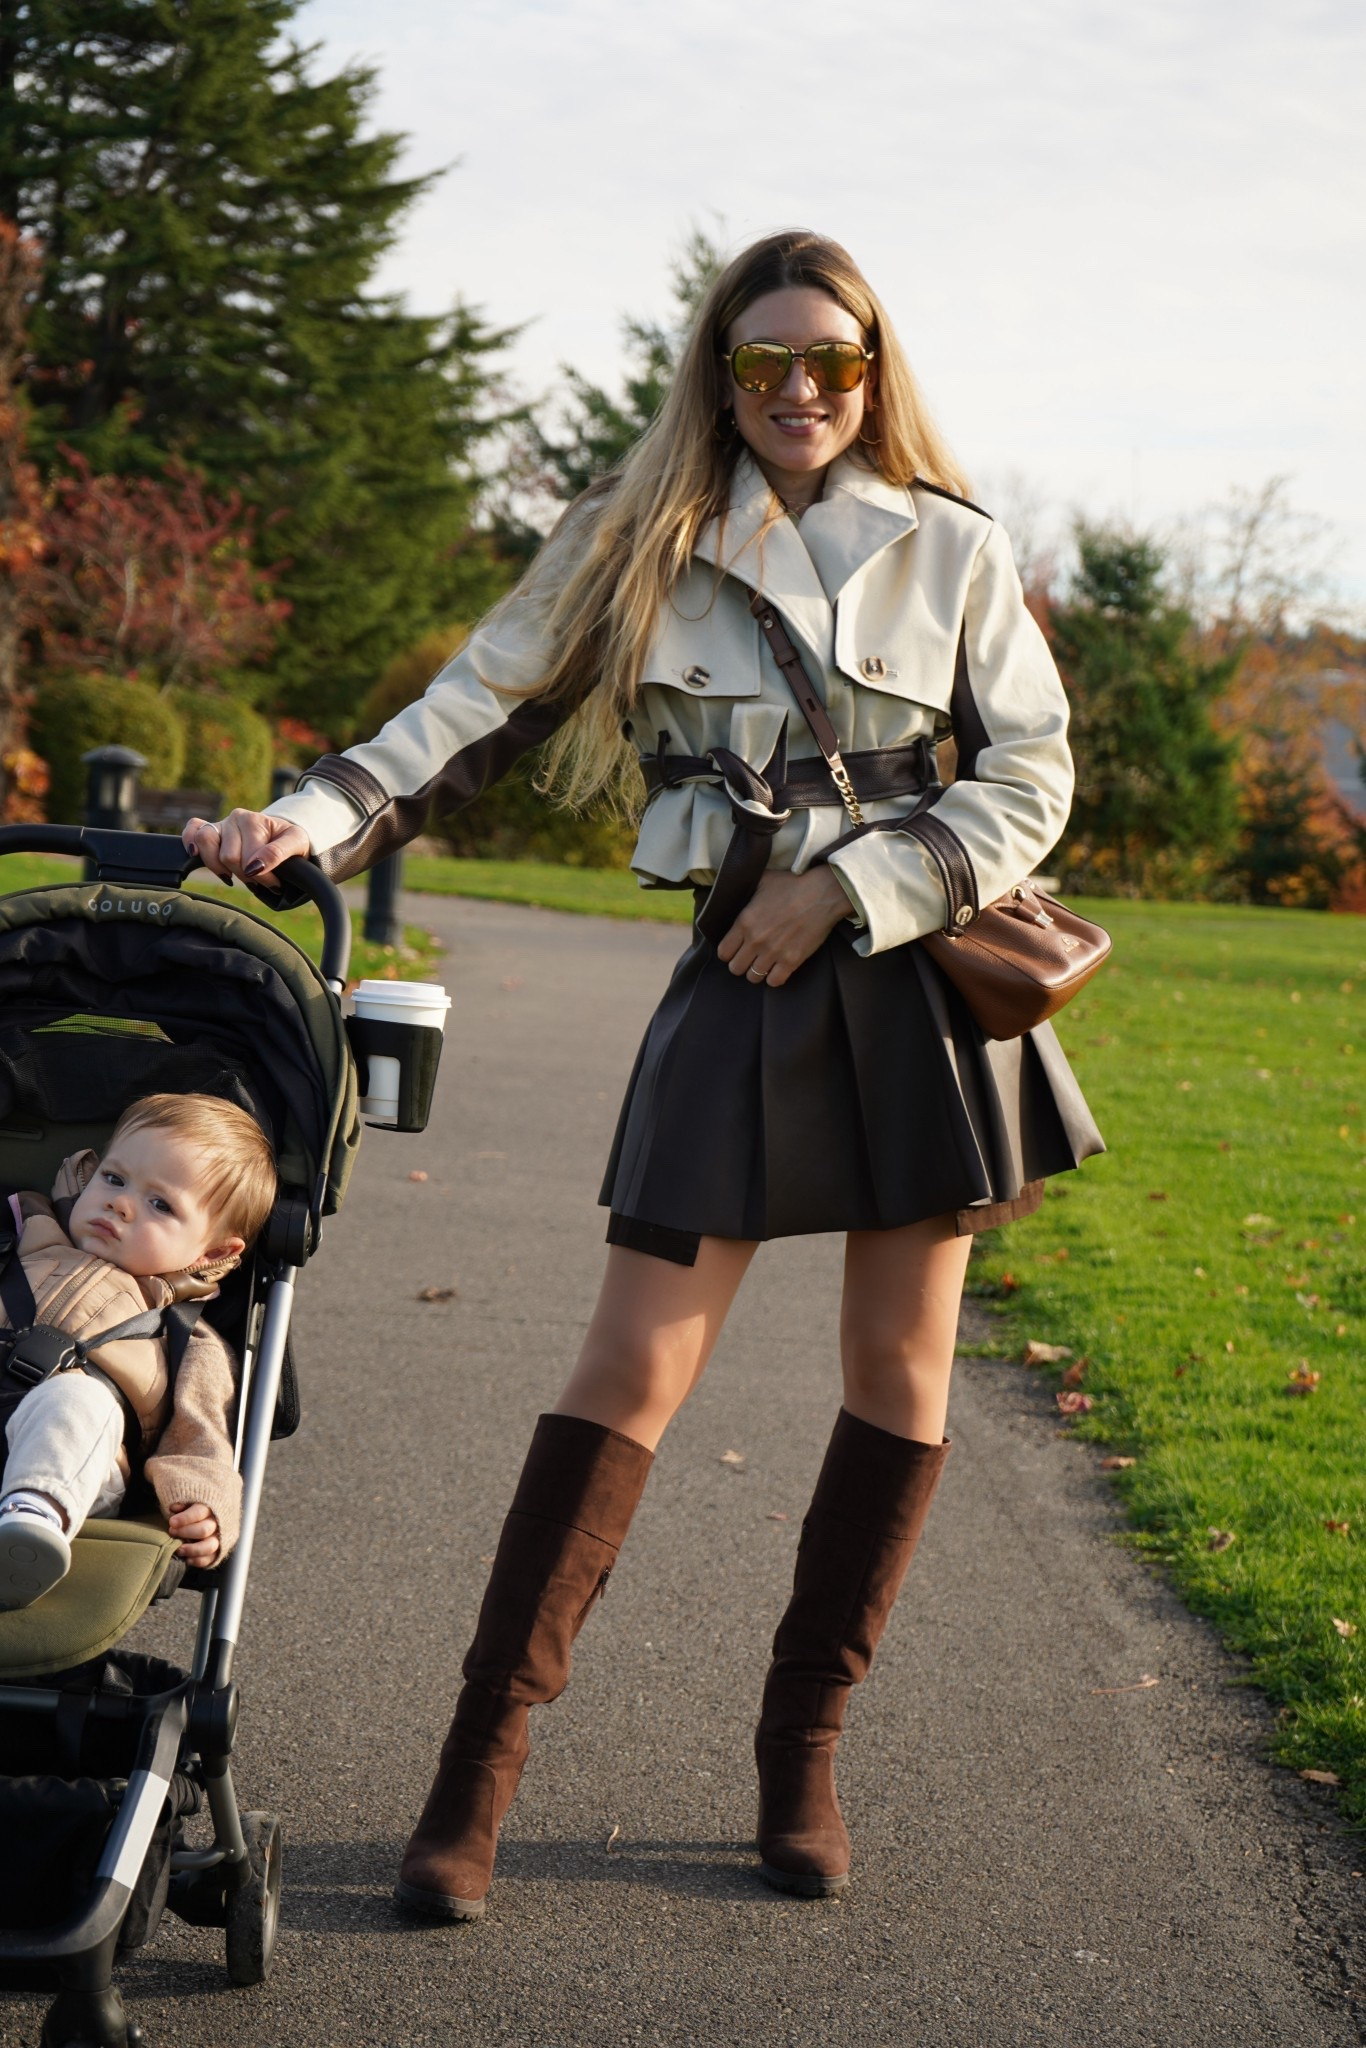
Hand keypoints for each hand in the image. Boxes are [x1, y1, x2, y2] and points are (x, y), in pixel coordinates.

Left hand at [167, 1501, 220, 1566]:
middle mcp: (217, 1523)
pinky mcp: (219, 1551)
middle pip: (203, 1530)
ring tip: (178, 1549)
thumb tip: (173, 1507)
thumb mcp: (189, 1501)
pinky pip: (210, 1559)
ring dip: (191, 1549)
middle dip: (185, 1532)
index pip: (199, 1512)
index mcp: (211, 1507)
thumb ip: (182, 1503)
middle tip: (172, 1532)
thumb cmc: (193, 1508)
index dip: (185, 1518)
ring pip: (209, 1546)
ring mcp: (220, 1538)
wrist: (209, 1516)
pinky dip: (198, 1561)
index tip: (172, 1522)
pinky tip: (187, 1558)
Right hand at [182, 809, 310, 889]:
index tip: (275, 884)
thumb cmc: (290, 841)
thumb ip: (278, 853)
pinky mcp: (209, 830)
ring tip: (235, 875)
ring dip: (220, 868)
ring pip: (206, 845)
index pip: (249, 858)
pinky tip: (196, 855)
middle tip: (259, 880)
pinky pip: (192, 830)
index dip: (263, 878)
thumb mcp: (296, 843)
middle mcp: (235, 818)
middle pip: (228, 857)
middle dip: (245, 876)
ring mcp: (221, 824)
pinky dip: (191, 842)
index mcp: (254, 820)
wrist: (283, 835)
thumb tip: (254, 867)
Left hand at [716, 867, 854, 987]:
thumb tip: (736, 886)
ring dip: (757, 972)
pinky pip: (775, 981)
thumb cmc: (793, 884)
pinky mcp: (792, 960)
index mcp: (744, 922)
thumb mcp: (762, 880)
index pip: (723, 952)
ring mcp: (774, 952)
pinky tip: (777, 968)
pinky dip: (774, 978)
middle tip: (749, 958)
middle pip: (736, 968)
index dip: (727, 952)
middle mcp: (756, 940)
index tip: (735, 949)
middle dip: (740, 964)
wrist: (823, 893)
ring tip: (763, 963)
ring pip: (753, 977)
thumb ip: (745, 888)